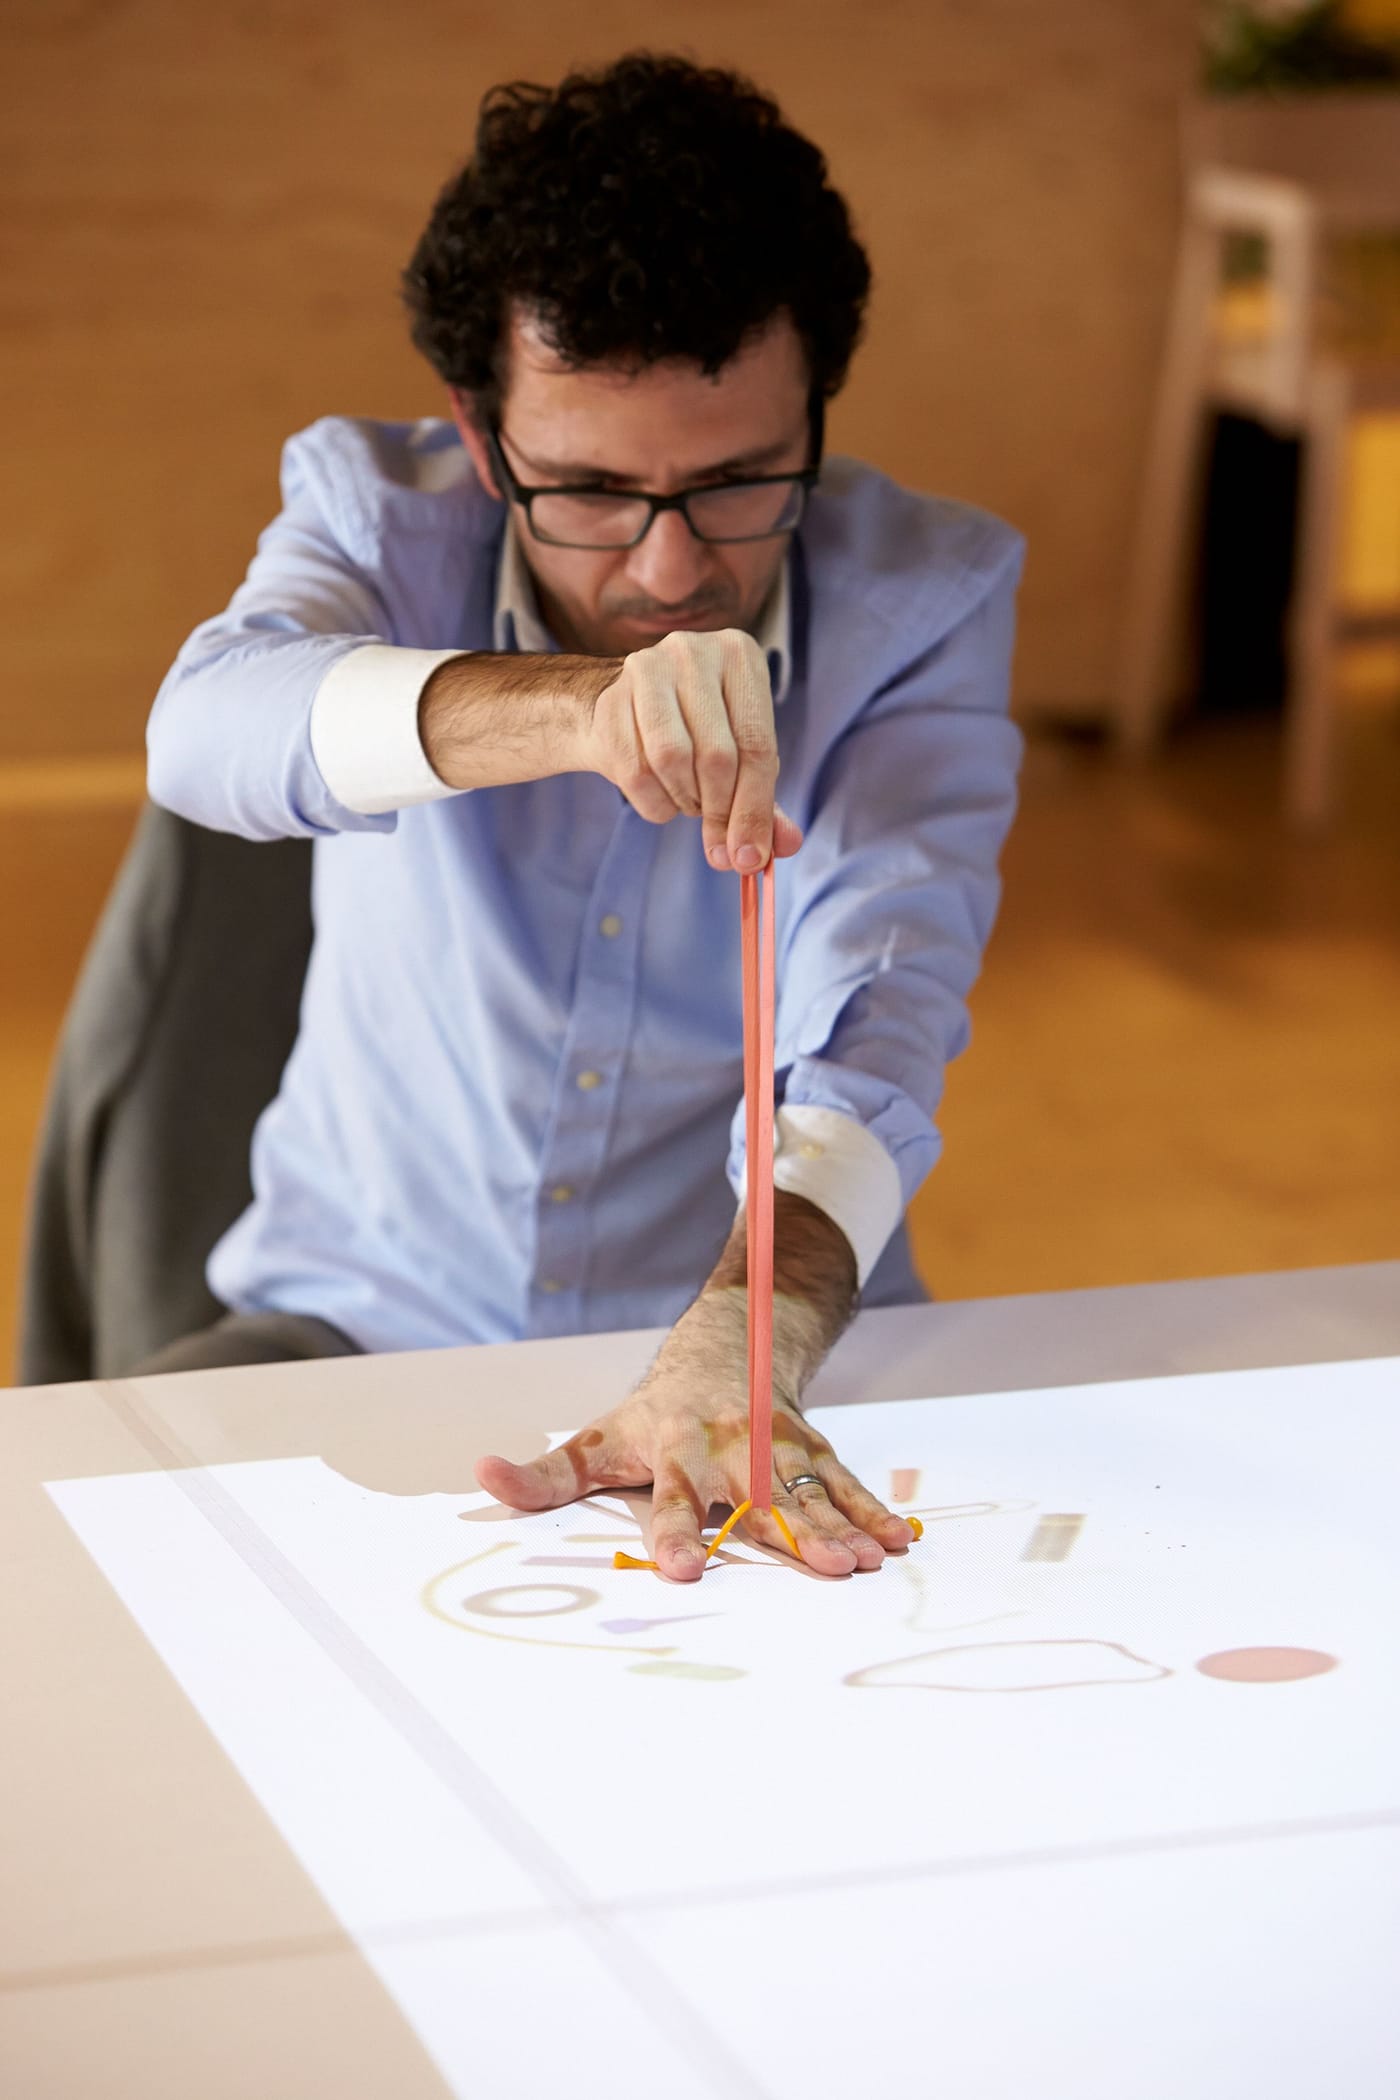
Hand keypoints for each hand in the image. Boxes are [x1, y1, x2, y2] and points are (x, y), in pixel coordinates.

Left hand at [475, 1313, 914, 1583]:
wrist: (724, 1351)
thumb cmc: (650, 1415)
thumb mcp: (594, 1439)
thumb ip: (543, 1477)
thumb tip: (480, 1477)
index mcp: (674, 1452)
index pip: (673, 1499)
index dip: (677, 1534)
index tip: (682, 1570)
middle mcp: (731, 1449)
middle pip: (760, 1497)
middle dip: (791, 1533)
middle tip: (821, 1570)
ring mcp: (777, 1448)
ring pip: (810, 1491)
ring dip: (840, 1525)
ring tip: (865, 1563)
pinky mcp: (811, 1451)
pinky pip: (844, 1484)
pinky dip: (871, 1511)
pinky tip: (895, 1543)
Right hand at [584, 628, 802, 872]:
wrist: (612, 711)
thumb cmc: (691, 730)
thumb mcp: (737, 755)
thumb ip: (764, 801)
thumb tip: (785, 846)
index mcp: (739, 655)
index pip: (757, 744)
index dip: (754, 809)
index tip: (749, 855)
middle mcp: (693, 651)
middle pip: (717, 755)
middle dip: (719, 811)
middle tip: (716, 837)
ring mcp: (646, 669)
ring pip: (673, 760)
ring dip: (684, 800)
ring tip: (688, 801)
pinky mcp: (609, 698)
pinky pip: (634, 771)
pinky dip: (653, 803)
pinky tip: (660, 796)